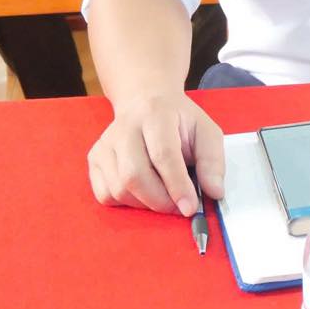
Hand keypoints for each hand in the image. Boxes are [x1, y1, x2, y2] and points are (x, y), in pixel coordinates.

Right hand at [88, 92, 225, 212]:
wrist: (145, 100)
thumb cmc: (178, 121)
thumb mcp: (205, 131)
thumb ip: (212, 161)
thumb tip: (215, 193)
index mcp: (156, 114)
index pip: (163, 154)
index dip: (177, 185)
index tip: (191, 207)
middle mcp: (124, 127)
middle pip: (135, 175)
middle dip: (160, 201)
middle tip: (179, 208)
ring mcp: (105, 143)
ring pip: (119, 189)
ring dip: (146, 204)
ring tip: (164, 196)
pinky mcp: (94, 158)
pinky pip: (105, 194)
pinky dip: (127, 203)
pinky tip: (143, 192)